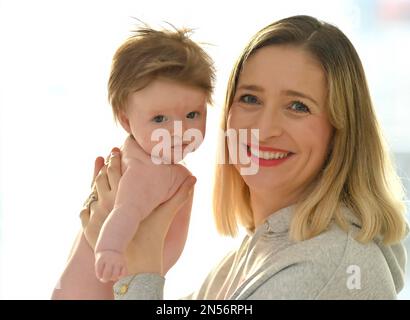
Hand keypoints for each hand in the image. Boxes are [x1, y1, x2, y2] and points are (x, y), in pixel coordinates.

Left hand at [80, 148, 195, 275]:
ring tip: (103, 174)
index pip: (116, 171)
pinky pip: (84, 211)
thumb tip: (194, 179)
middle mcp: (107, 204)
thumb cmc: (153, 237)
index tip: (118, 150)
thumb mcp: (167, 214)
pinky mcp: (89, 229)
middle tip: (110, 156)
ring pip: (92, 193)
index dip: (116, 158)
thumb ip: (180, 196)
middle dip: (106, 166)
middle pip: (102, 178)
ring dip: (97, 183)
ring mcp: (96, 217)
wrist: (137, 265)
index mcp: (124, 197)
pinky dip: (89, 204)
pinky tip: (94, 199)